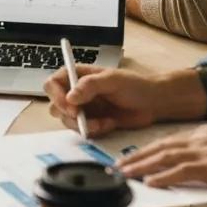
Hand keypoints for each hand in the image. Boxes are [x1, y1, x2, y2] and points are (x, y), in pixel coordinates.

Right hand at [45, 66, 206, 136]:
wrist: (153, 103)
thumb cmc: (135, 84)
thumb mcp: (113, 80)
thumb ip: (90, 85)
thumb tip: (71, 97)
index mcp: (77, 75)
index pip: (53, 83)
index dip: (56, 96)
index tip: (70, 107)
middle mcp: (76, 92)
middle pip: (55, 105)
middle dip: (68, 115)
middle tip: (83, 118)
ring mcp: (84, 108)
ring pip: (67, 121)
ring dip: (83, 125)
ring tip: (103, 123)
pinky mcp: (92, 123)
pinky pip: (83, 131)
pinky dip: (94, 131)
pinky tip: (109, 124)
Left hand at [119, 123, 206, 188]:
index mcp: (202, 133)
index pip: (167, 140)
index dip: (148, 148)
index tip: (134, 154)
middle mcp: (197, 140)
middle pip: (158, 147)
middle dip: (136, 156)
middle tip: (118, 164)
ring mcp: (202, 153)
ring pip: (163, 158)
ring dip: (141, 165)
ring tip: (124, 172)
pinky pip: (180, 172)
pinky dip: (163, 176)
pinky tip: (150, 181)